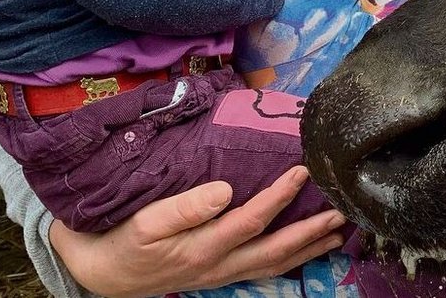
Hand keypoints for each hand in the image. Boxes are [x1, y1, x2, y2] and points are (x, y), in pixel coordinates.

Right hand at [50, 166, 345, 297]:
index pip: (252, 221)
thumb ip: (184, 208)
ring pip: (275, 264)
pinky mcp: (221, 274)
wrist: (102, 273)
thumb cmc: (123, 240)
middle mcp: (219, 265)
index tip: (303, 171)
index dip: (280, 196)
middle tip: (342, 211)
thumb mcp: (144, 222)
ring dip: (309, 248)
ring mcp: (222, 274)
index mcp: (202, 248)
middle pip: (276, 250)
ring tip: (338, 231)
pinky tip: (307, 248)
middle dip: (312, 231)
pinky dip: (291, 258)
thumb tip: (225, 191)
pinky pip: (264, 269)